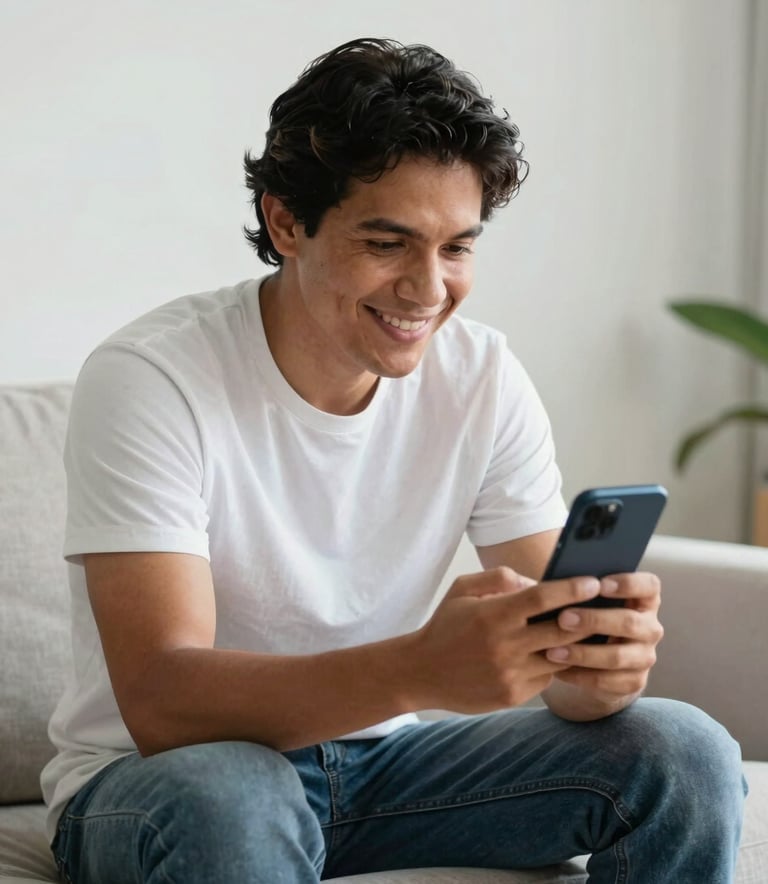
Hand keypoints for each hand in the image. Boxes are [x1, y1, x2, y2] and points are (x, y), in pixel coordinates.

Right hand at [410, 566, 604, 713]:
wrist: (421, 672)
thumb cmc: (446, 625)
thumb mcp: (463, 590)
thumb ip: (500, 579)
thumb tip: (537, 582)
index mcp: (493, 614)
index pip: (542, 598)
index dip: (571, 589)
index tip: (593, 582)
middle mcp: (505, 645)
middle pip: (561, 629)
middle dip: (586, 618)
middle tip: (605, 608)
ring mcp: (510, 674)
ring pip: (559, 657)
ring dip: (574, 645)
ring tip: (588, 633)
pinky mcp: (513, 696)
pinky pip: (546, 678)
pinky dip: (551, 665)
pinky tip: (549, 655)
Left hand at [543, 572, 663, 703]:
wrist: (597, 660)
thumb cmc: (589, 617)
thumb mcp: (589, 602)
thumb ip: (582, 592)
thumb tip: (552, 584)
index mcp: (644, 600)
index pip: (649, 585)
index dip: (628, 583)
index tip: (600, 583)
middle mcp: (650, 627)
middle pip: (630, 622)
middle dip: (594, 620)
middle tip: (562, 619)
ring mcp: (645, 656)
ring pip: (617, 657)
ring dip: (582, 654)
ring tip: (552, 651)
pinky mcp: (634, 681)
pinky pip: (607, 681)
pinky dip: (579, 675)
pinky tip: (557, 670)